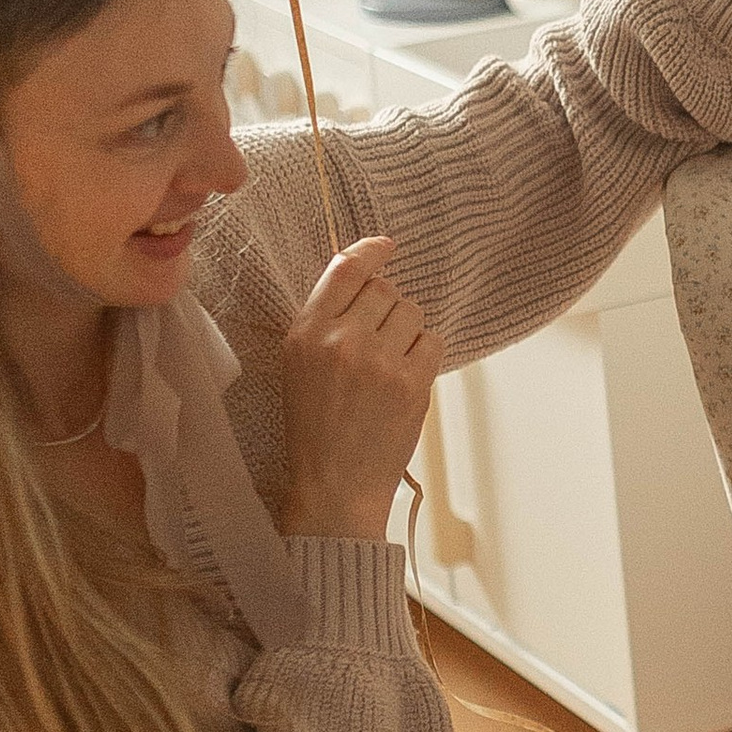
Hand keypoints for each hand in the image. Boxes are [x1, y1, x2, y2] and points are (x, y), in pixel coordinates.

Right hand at [279, 236, 443, 542]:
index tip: (386, 247)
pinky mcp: (410, 383)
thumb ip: (326, 321)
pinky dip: (424, 354)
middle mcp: (340, 340)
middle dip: (387, 308)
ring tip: (389, 363)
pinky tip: (406, 376)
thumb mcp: (299, 366)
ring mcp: (378, 361)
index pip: (345, 268)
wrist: (334, 485)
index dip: (371, 251)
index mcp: (305, 333)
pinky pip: (432, 340)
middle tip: (380, 341)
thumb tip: (366, 278)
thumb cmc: (315, 428)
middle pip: (384, 290)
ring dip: (407, 331)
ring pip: (411, 311)